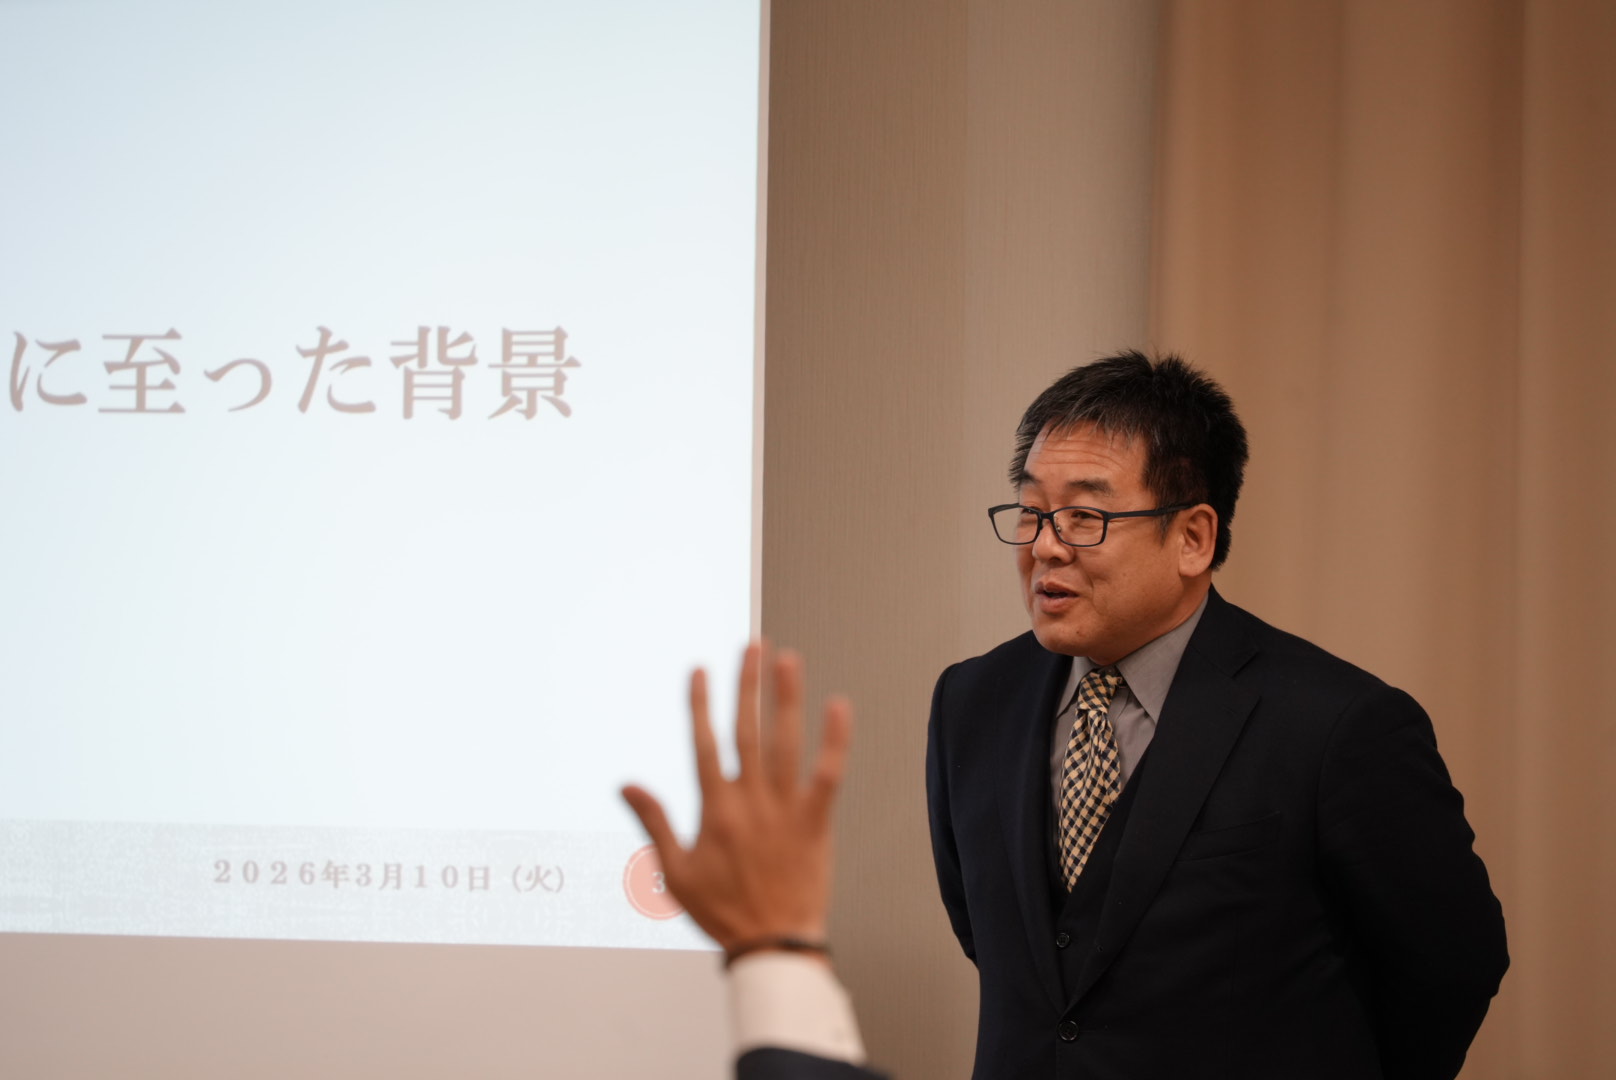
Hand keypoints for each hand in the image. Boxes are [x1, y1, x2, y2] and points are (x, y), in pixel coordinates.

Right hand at [621, 642, 852, 955]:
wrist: (772, 943)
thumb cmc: (723, 912)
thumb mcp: (674, 871)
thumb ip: (654, 822)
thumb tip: (627, 785)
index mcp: (714, 810)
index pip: (704, 743)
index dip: (700, 704)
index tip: (699, 671)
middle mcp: (749, 800)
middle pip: (746, 729)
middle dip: (747, 684)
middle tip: (751, 647)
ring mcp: (785, 808)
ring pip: (784, 741)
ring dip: (786, 697)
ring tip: (787, 660)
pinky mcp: (816, 820)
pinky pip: (829, 773)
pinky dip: (835, 740)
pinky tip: (839, 707)